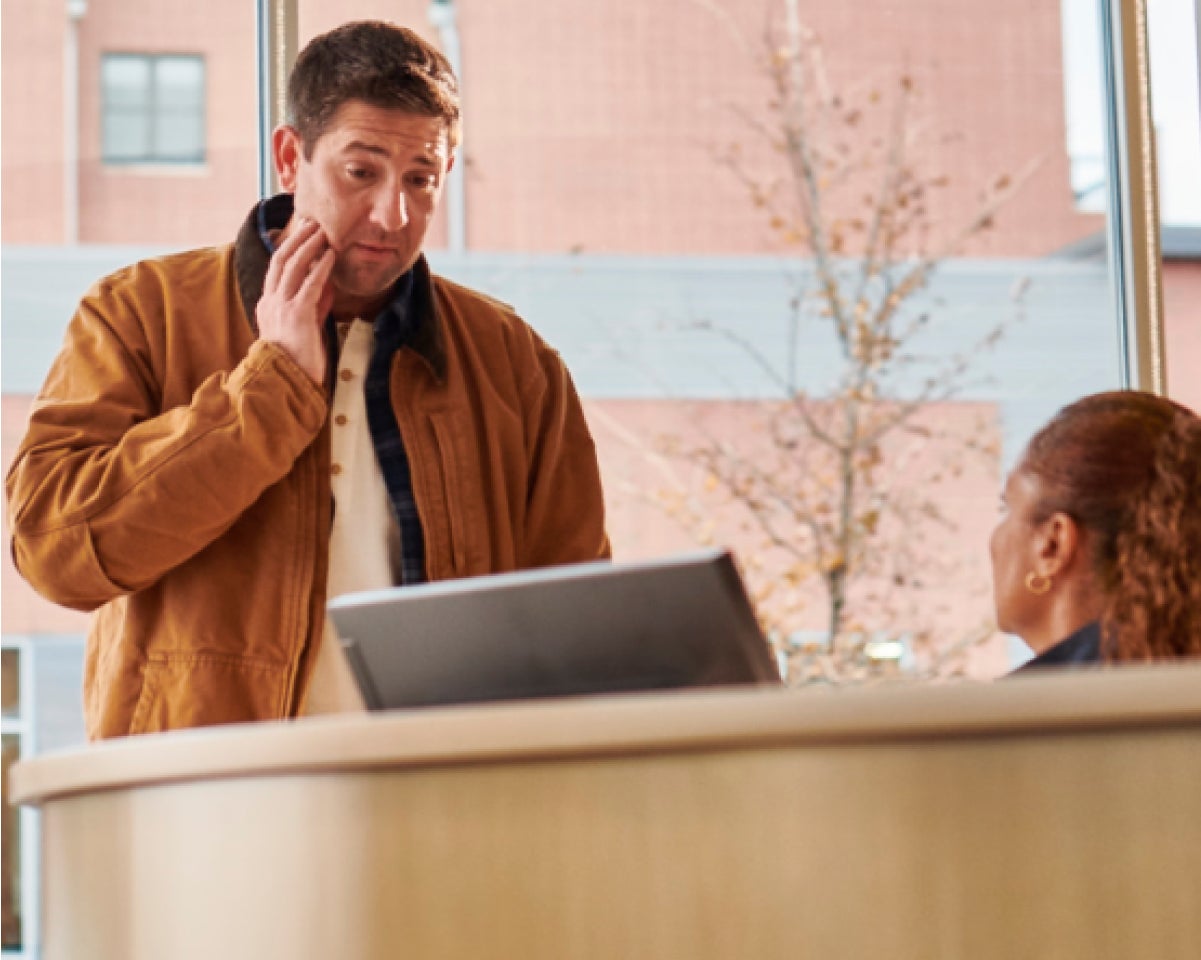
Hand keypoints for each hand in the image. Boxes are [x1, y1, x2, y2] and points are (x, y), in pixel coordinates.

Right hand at [256, 217, 335, 384]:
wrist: (286, 383)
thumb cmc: (299, 359)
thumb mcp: (305, 326)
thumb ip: (313, 305)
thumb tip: (325, 284)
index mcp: (268, 305)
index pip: (276, 268)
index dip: (289, 247)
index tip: (302, 232)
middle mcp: (270, 302)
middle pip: (280, 259)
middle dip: (296, 238)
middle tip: (311, 222)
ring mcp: (281, 308)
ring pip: (292, 266)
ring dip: (309, 246)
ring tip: (322, 231)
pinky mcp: (296, 316)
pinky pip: (309, 284)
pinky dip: (321, 267)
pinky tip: (331, 255)